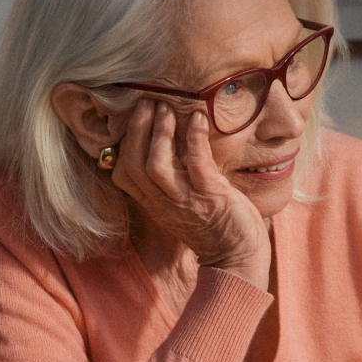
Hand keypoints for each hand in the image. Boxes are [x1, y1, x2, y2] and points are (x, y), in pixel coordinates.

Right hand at [110, 100, 270, 287]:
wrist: (238, 259)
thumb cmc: (215, 227)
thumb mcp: (183, 204)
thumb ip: (174, 179)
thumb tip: (173, 143)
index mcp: (154, 204)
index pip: (122, 173)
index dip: (124, 143)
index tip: (134, 118)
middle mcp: (164, 203)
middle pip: (132, 164)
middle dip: (138, 129)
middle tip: (147, 102)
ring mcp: (186, 201)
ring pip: (155, 166)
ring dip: (159, 133)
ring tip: (167, 107)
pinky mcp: (211, 197)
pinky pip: (196, 163)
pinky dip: (195, 138)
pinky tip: (199, 118)